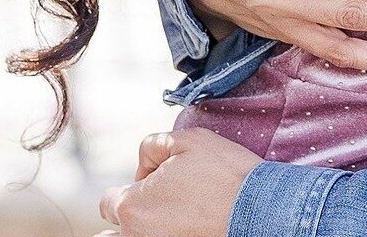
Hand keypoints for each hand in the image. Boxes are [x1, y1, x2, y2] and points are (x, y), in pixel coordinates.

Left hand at [96, 129, 259, 236]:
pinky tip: (180, 227)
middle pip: (112, 232)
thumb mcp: (190, 139)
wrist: (257, 210)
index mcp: (132, 206)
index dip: (133, 187)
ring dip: (138, 231)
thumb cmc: (224, 174)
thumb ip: (153, 145)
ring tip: (166, 220)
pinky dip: (161, 234)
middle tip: (160, 206)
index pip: (109, 202)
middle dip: (130, 217)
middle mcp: (134, 236)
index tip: (157, 183)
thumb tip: (145, 163)